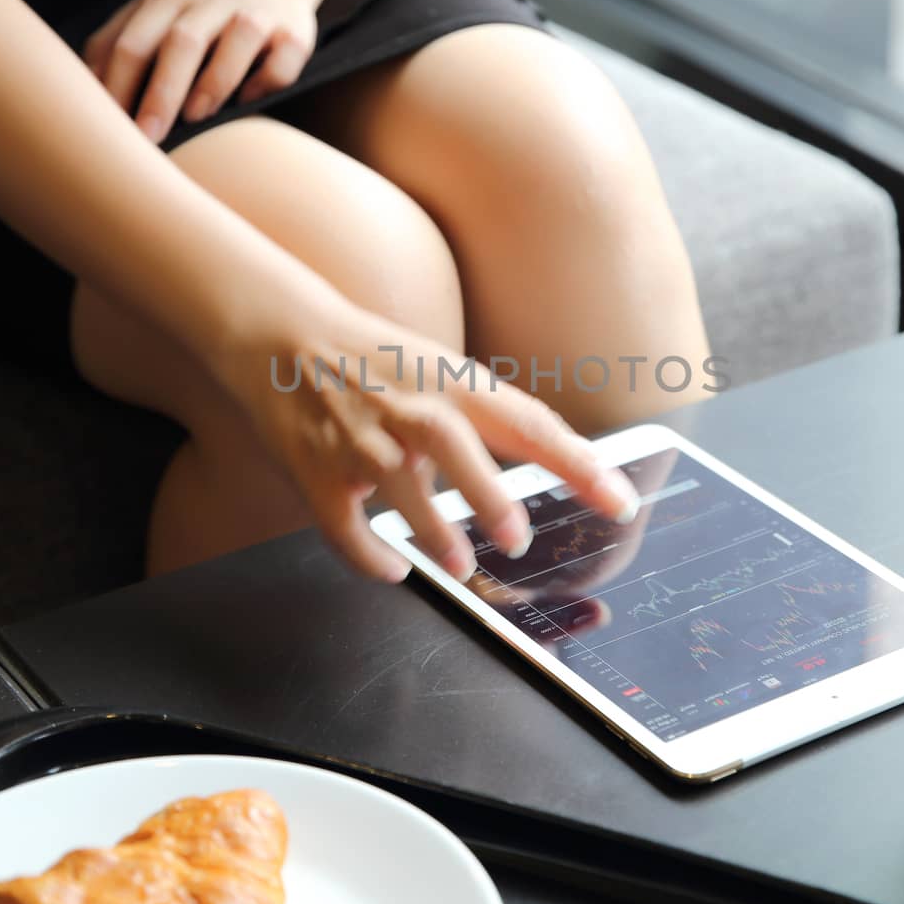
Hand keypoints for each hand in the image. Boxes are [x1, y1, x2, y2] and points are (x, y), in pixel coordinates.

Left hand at [83, 0, 319, 142]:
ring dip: (215, 81)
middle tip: (148, 137)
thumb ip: (116, 42)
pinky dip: (266, 81)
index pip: (133, 42)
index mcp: (166, 0)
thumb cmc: (199, 1)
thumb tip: (83, 92)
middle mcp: (210, 2)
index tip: (106, 129)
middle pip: (181, 43)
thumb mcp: (153, 8)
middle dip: (162, 92)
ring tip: (196, 116)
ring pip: (237, 42)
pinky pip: (283, 60)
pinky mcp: (294, 31)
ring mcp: (255, 14)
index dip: (117, 85)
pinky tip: (248, 98)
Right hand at [209, 287, 640, 583]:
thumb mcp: (443, 372)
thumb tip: (560, 462)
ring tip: (459, 565)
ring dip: (431, 529)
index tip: (619, 501)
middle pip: (455, 445)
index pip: (528, 424)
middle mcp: (409, 407)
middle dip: (487, 493)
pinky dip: (368, 554)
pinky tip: (393, 569)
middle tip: (517, 536)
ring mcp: (359, 438)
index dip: (579, 464)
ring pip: (397, 486)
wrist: (283, 335)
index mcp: (453, 383)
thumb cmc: (376, 361)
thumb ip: (491, 418)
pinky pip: (344, 522)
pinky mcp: (317, 469)